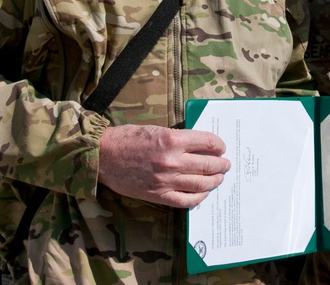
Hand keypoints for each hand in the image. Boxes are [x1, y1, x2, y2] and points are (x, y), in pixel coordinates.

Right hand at [98, 124, 229, 207]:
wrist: (103, 156)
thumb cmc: (128, 138)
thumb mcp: (157, 129)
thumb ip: (179, 138)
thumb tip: (201, 144)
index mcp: (172, 139)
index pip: (208, 142)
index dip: (219, 145)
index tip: (221, 147)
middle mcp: (172, 161)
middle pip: (208, 164)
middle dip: (221, 164)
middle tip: (226, 164)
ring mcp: (165, 180)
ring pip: (201, 183)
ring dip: (215, 180)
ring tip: (219, 178)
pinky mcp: (158, 195)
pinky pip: (185, 200)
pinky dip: (198, 197)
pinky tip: (203, 193)